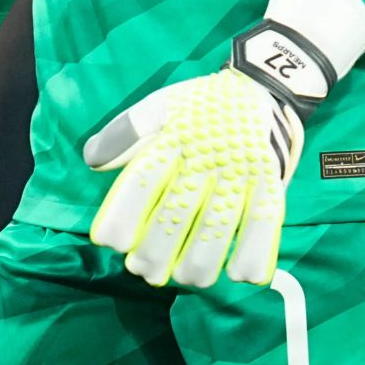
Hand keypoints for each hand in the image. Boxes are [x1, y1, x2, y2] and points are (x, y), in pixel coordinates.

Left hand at [84, 62, 306, 287]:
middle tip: (142, 269)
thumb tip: (92, 160)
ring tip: (183, 277)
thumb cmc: (202, 107)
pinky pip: (264, 224)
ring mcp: (241, 172)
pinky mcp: (271, 183)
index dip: (122, 216)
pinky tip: (238, 275)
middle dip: (155, 251)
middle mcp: (206, 157)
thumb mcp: (161, 105)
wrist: (263, 87)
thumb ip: (126, 132)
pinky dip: (252, 255)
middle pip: (177, 213)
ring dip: (198, 263)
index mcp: (174, 137)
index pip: (142, 181)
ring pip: (218, 227)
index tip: (109, 241)